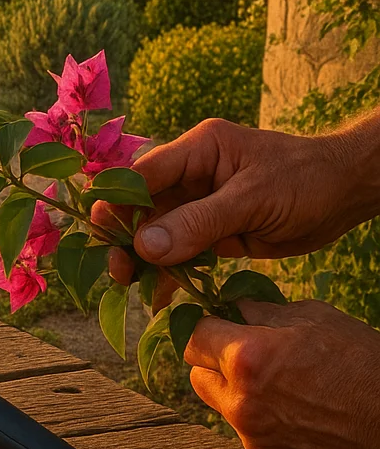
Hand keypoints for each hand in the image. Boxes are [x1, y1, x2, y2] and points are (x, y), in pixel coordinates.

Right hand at [92, 117, 379, 307]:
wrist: (347, 194)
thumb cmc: (305, 180)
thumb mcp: (252, 199)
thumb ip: (199, 223)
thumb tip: (145, 247)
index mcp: (196, 151)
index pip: (141, 175)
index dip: (115, 203)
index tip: (100, 235)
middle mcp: (191, 176)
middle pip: (142, 208)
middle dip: (126, 239)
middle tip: (118, 272)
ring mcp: (201, 205)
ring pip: (158, 234)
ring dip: (144, 261)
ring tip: (133, 289)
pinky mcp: (214, 231)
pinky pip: (182, 253)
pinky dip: (171, 274)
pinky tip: (160, 297)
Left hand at [184, 299, 379, 448]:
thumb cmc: (368, 368)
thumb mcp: (320, 320)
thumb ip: (266, 312)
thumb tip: (237, 309)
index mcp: (247, 359)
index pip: (193, 337)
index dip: (209, 329)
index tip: (223, 328)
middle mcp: (241, 404)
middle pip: (198, 378)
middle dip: (216, 365)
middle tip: (252, 360)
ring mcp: (255, 442)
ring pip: (227, 411)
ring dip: (244, 398)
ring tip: (290, 392)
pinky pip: (256, 441)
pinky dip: (270, 430)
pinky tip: (305, 422)